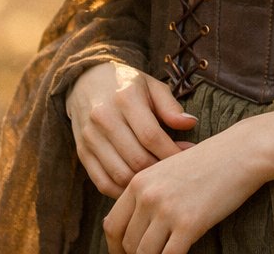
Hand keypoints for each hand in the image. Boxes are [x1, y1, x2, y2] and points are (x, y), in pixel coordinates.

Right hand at [65, 61, 196, 196]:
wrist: (86, 81)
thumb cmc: (127, 85)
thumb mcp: (151, 86)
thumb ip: (170, 106)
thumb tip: (191, 123)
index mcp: (125, 98)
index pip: (151, 136)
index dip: (172, 152)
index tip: (188, 157)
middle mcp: (104, 118)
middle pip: (137, 159)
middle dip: (161, 170)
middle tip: (175, 170)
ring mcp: (90, 138)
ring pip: (121, 175)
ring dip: (143, 183)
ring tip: (158, 178)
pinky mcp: (82, 152)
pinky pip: (103, 183)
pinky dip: (122, 191)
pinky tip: (137, 185)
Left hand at [103, 125, 268, 253]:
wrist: (242, 152)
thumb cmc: (210, 163)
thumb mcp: (169, 171)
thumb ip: (149, 194)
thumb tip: (137, 228)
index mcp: (139, 181)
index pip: (112, 224)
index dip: (116, 247)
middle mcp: (148, 195)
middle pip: (128, 242)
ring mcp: (167, 209)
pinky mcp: (189, 223)